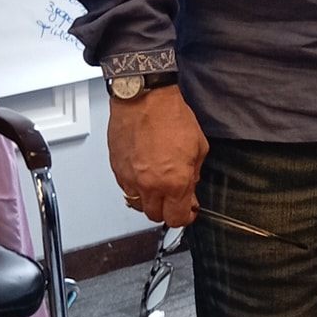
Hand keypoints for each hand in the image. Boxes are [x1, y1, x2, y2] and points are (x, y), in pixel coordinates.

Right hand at [108, 86, 208, 227]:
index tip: (188, 211)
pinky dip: (136, 187)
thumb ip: (194, 173)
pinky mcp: (117, 170)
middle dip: (167, 210)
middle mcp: (150, 185)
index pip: (177, 218)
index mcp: (175, 181)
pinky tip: (145, 174)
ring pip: (138, 205)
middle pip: (155, 216)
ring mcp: (130, 179)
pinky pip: (126, 189)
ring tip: (158, 187)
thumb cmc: (171, 116)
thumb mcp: (199, 147)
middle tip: (174, 199)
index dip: (185, 217)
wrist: (144, 99)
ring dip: (150, 201)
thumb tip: (190, 188)